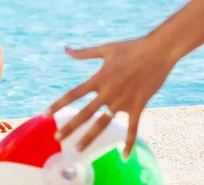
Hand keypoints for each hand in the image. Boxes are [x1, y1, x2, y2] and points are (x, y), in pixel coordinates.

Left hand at [45, 37, 176, 157]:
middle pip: (84, 113)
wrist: (157, 51)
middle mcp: (108, 92)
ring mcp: (123, 101)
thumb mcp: (105, 49)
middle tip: (57, 138)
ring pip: (103, 124)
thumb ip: (83, 53)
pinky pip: (133, 129)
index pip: (73, 94)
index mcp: (98, 78)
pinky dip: (129, 143)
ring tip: (78, 149)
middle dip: (70, 127)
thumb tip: (66, 49)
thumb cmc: (130, 47)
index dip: (58, 104)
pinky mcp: (138, 106)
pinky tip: (125, 157)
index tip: (45, 114)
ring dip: (90, 138)